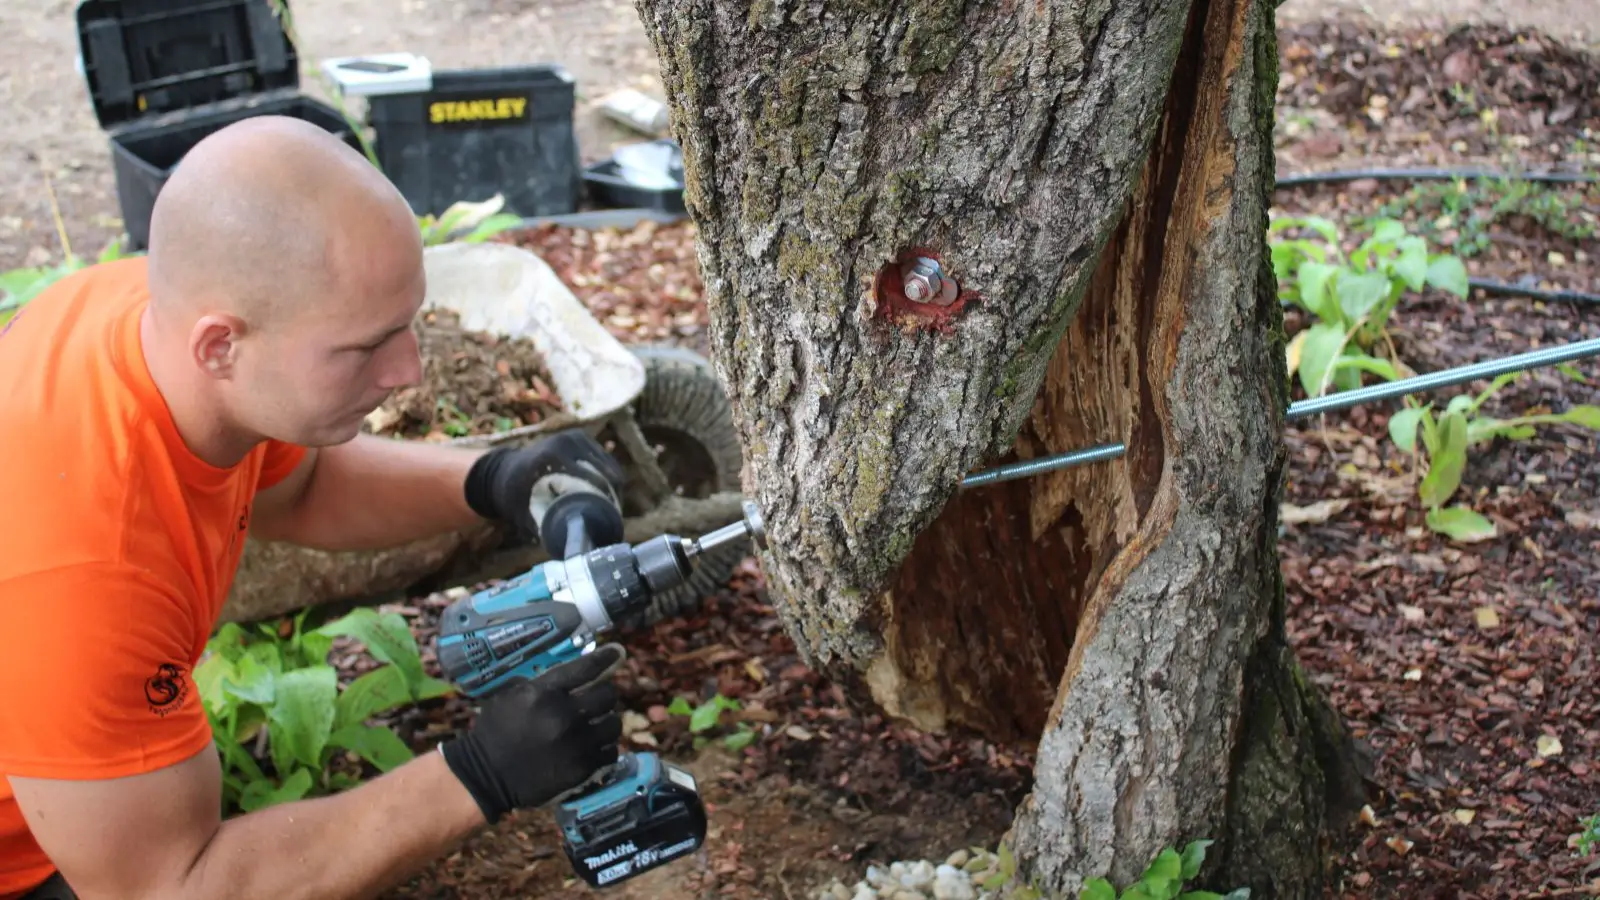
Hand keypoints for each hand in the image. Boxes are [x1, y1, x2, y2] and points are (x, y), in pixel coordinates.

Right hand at [439, 643, 626, 823]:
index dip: (606, 658)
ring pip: (613, 724)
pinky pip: (610, 751)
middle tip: (597, 699)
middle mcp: (563, 715)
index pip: (586, 668)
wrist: (485, 774)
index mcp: (543, 693)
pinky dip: (604, 748)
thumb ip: (542, 682)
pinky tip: (593, 747)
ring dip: (606, 722)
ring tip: (596, 725)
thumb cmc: (495, 730)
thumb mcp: (510, 695)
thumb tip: (577, 669)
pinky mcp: (582, 768)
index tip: (617, 653)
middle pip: (607, 695)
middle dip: (604, 695)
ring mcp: (575, 743)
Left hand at [463, 430, 626, 540]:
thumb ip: (550, 530)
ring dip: (613, 489)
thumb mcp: (528, 516)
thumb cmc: (514, 499)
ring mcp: (575, 437)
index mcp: (552, 459)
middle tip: (612, 521)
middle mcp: (566, 442)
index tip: (608, 524)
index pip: (594, 482)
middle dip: (612, 499)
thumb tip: (576, 553)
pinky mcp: (581, 436)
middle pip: (607, 475)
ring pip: (610, 468)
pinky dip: (609, 478)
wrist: (502, 472)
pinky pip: (606, 461)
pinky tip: (607, 496)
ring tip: (611, 511)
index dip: (606, 505)